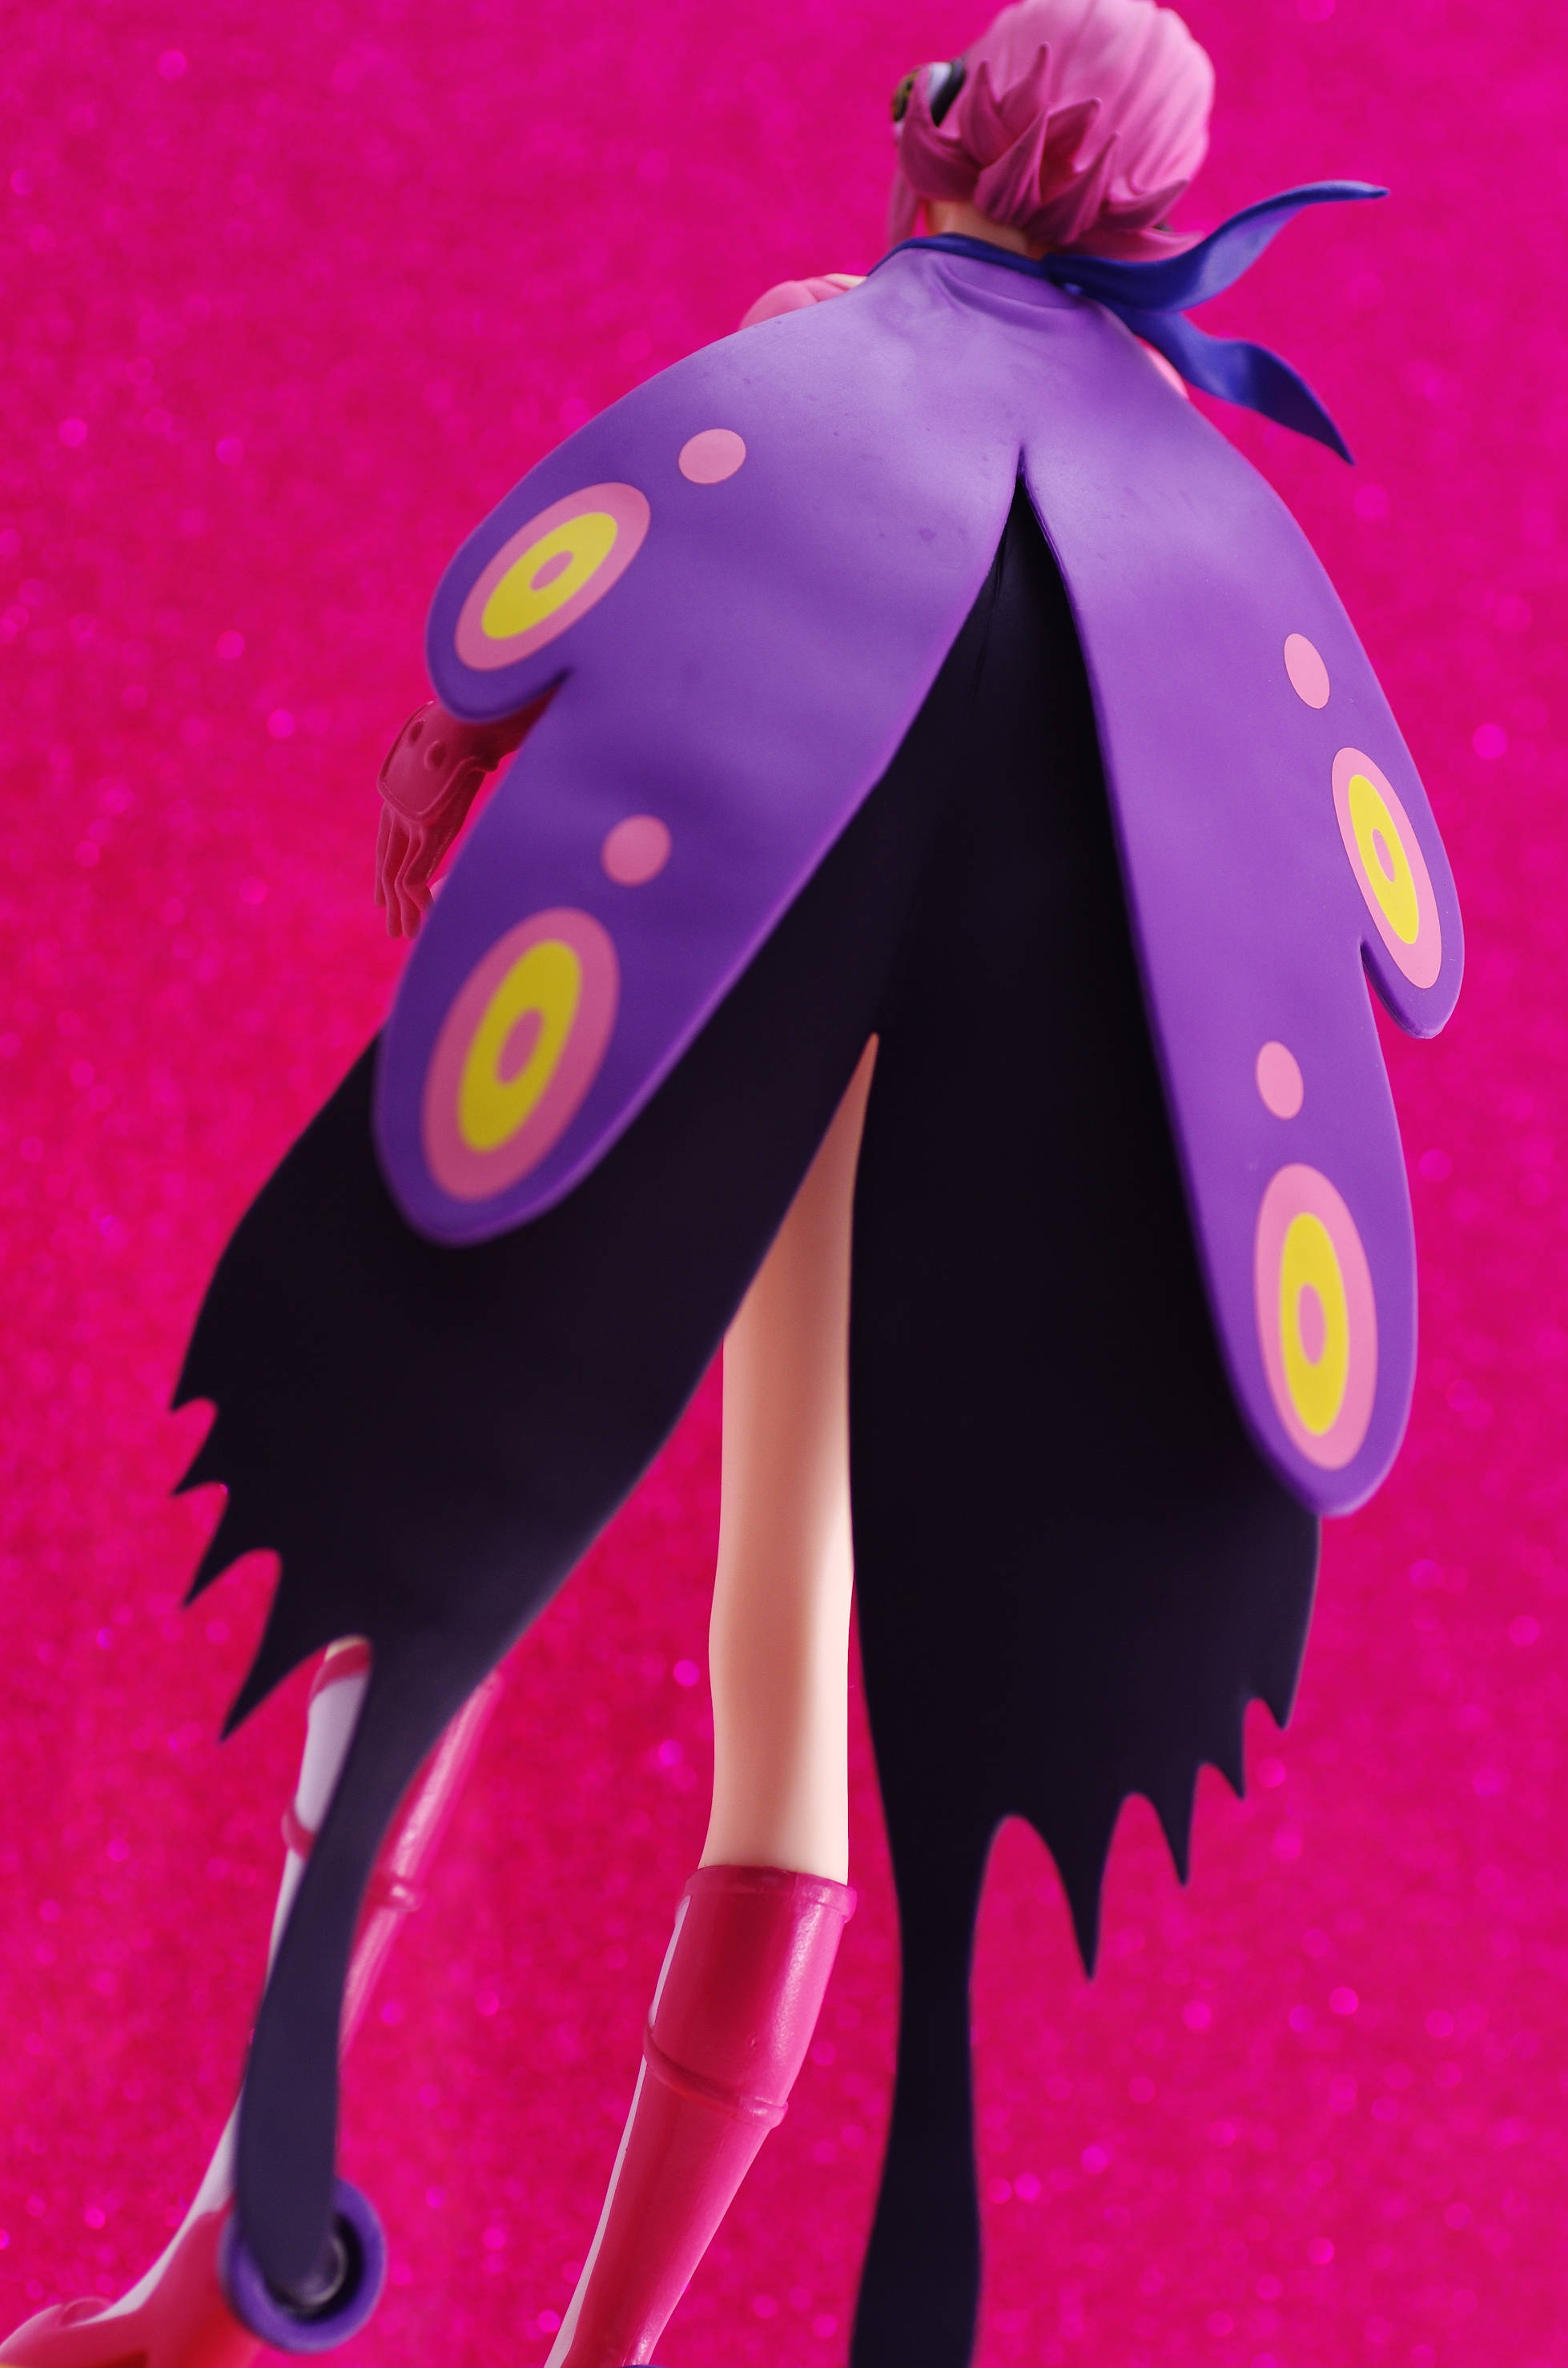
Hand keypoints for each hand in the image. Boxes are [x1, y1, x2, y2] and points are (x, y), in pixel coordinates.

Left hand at [374, 697, 540, 937]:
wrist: (474, 714)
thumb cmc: (479, 720)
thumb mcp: (465, 742)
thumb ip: (468, 759)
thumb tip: (488, 757)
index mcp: (401, 784)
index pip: (388, 836)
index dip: (385, 867)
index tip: (386, 893)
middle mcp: (398, 803)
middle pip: (387, 859)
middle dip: (389, 896)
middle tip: (390, 923)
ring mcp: (410, 816)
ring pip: (396, 875)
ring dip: (402, 909)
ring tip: (403, 935)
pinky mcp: (426, 828)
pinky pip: (413, 877)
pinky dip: (419, 902)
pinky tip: (424, 921)